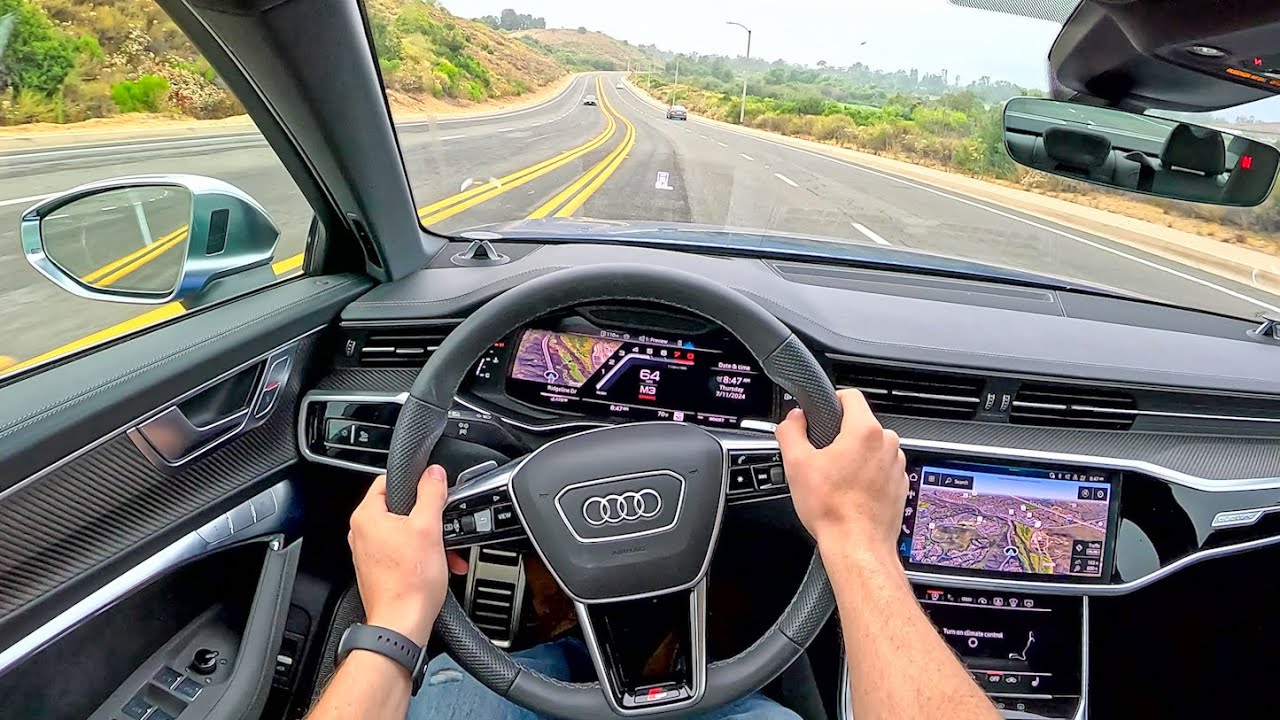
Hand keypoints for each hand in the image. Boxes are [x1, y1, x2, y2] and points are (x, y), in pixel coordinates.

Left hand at [347, 467, 468, 644]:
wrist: (402, 624)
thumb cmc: (410, 583)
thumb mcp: (428, 527)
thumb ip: (431, 493)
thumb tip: (434, 473)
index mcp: (367, 516)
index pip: (388, 481)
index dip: (414, 482)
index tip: (432, 489)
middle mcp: (362, 533)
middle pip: (399, 508)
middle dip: (427, 517)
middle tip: (443, 526)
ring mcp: (369, 553)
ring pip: (404, 531)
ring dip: (428, 538)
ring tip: (444, 550)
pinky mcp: (378, 570)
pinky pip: (402, 551)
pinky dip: (420, 554)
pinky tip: (437, 564)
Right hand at [776, 389, 907, 555]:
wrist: (857, 546)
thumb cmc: (833, 510)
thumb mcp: (796, 464)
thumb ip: (791, 431)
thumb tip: (793, 419)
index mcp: (866, 431)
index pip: (850, 396)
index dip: (831, 401)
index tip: (820, 415)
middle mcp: (887, 444)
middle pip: (859, 424)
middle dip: (839, 435)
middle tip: (820, 457)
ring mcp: (897, 465)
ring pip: (870, 447)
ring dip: (854, 456)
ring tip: (835, 480)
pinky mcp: (900, 484)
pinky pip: (880, 468)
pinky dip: (866, 475)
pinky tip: (849, 492)